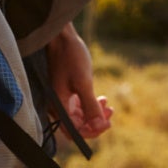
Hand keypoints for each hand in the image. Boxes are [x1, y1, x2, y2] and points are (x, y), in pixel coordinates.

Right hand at [46, 22, 113, 140]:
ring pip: (80, 116)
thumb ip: (90, 106)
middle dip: (96, 122)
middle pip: (78, 125)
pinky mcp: (66, 90)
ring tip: (109, 105)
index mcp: (58, 105)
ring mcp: (61, 98)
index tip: (107, 123)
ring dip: (95, 113)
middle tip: (111, 112)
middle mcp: (57, 105)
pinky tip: (102, 98)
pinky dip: (91, 104)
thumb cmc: (70, 57)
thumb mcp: (83, 82)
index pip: (74, 131)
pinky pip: (79, 105)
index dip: (91, 131)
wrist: (62, 37)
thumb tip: (99, 126)